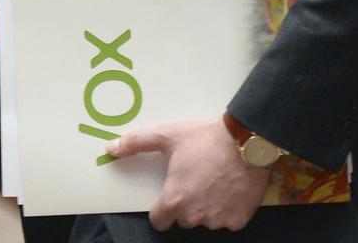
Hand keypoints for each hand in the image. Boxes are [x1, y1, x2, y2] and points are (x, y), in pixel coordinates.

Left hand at [106, 117, 269, 231]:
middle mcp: (195, 216)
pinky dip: (227, 209)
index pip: (159, 221)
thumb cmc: (204, 138)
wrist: (247, 141)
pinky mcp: (240, 219)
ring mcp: (219, 220)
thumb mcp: (166, 135)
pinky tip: (229, 188)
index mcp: (175, 200)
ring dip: (206, 207)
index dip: (162, 209)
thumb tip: (110, 149)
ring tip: (213, 181)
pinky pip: (228, 220)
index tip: (170, 195)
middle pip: (183, 220)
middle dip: (186, 205)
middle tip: (194, 180)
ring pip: (206, 220)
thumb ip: (135, 143)